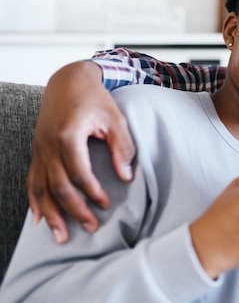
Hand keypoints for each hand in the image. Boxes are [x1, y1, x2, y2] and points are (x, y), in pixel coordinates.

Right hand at [27, 61, 135, 243]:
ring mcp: (39, 149)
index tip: (106, 204)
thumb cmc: (95, 99)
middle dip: (74, 210)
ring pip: (41, 188)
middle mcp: (48, 145)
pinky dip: (35, 201)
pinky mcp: (37, 150)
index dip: (93, 192)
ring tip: (61, 236)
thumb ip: (123, 147)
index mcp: (68, 136)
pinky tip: (40, 219)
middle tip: (90, 228)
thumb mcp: (115, 118)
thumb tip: (126, 177)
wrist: (68, 80)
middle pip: (58, 186)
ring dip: (51, 214)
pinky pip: (32, 180)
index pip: (79, 173)